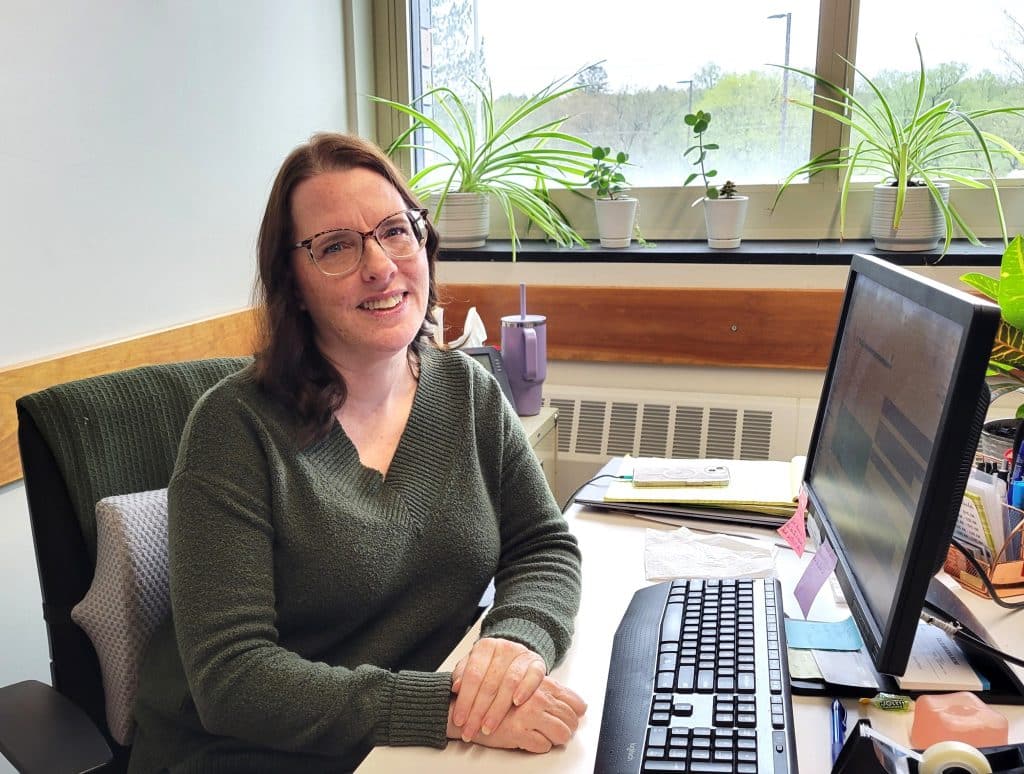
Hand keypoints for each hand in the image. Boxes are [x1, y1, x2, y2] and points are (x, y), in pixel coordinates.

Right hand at [448, 676, 586, 752]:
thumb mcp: (524, 683)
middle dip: (570, 729)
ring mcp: (529, 713)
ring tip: (550, 738)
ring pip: (562, 733)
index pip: (575, 701)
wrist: (466, 706)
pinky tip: (531, 740)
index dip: (577, 713)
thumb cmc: (493, 695)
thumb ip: (546, 689)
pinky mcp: (518, 731)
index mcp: (542, 682)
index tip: (575, 718)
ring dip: (558, 739)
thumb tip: (576, 704)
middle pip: (571, 718)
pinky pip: (542, 745)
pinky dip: (540, 746)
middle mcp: (538, 696)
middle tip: (563, 732)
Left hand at [450, 637, 546, 740]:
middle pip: (489, 682)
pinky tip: (516, 703)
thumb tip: (456, 687)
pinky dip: (525, 690)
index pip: (473, 674)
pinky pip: (533, 677)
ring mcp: (522, 655)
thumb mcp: (473, 666)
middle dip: (478, 711)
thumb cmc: (491, 666)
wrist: (515, 657)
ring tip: (488, 727)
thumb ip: (463, 675)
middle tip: (471, 730)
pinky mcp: (537, 664)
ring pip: (509, 682)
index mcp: (485, 646)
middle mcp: (504, 648)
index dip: (465, 699)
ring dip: (497, 709)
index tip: (459, 720)